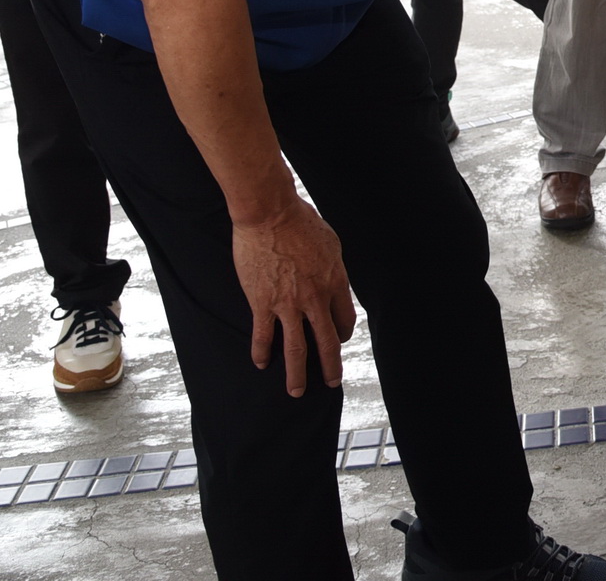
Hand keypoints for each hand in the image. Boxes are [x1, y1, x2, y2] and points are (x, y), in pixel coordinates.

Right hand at [231, 198, 356, 396]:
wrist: (270, 214)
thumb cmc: (301, 221)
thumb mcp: (331, 244)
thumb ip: (333, 268)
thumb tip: (334, 283)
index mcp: (335, 282)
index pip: (344, 320)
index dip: (342, 334)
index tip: (338, 340)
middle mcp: (315, 298)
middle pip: (327, 341)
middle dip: (330, 366)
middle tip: (331, 383)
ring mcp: (288, 303)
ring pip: (296, 348)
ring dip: (297, 373)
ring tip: (296, 391)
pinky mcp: (262, 302)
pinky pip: (264, 335)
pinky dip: (262, 352)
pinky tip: (261, 364)